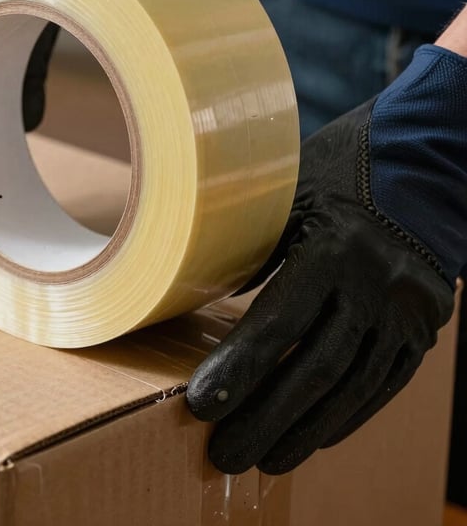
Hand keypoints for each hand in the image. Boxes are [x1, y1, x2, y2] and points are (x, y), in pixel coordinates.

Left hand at [187, 45, 466, 474]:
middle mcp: (376, 285)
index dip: (239, 370)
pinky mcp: (422, 329)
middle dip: (265, 417)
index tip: (202, 406)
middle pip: (315, 368)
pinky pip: (383, 385)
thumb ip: (256, 250)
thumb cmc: (338, 173)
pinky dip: (346, 415)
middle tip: (224, 455)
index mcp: (334, 246)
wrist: (422, 166)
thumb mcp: (289, 197)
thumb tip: (211, 302)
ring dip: (303, 429)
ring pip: (351, 387)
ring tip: (263, 458)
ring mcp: (406, 312)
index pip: (279, 322)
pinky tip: (313, 437)